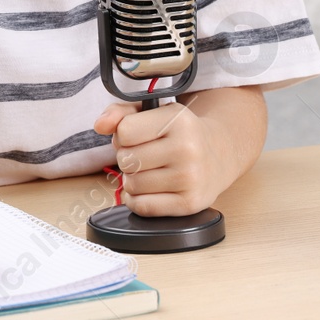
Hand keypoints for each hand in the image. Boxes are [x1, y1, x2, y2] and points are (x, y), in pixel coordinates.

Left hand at [93, 100, 230, 216]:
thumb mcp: (155, 113)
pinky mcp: (189, 204)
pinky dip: (137, 200)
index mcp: (178, 120)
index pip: (124, 132)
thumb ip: (122, 113)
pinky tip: (150, 189)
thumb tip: (100, 125)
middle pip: (126, 160)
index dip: (123, 135)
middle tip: (145, 155)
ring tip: (151, 170)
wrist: (219, 154)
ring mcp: (190, 178)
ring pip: (132, 184)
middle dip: (128, 158)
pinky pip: (142, 207)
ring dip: (133, 179)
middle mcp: (187, 148)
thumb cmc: (180, 133)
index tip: (136, 136)